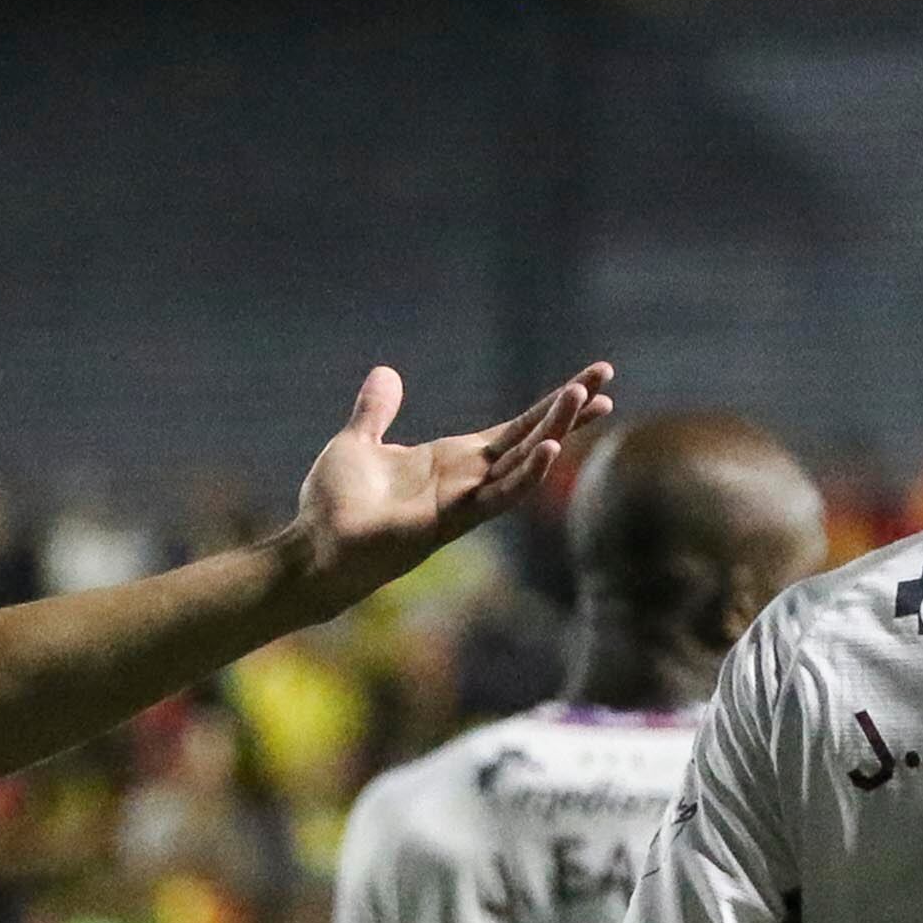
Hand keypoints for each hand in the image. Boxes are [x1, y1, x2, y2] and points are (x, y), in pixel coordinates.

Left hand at [285, 362, 615, 609]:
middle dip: (571, 411)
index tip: (593, 379)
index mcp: (453, 459)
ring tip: (586, 399)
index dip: (552, 403)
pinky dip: (526, 474)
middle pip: (533, 439)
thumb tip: (385, 372)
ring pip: (524, 464)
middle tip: (608, 380)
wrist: (313, 549)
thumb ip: (376, 411)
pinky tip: (552, 449)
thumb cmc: (333, 506)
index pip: (517, 426)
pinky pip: (499, 497)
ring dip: (555, 432)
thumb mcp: (356, 443)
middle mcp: (467, 480)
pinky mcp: (451, 522)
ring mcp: (463, 502)